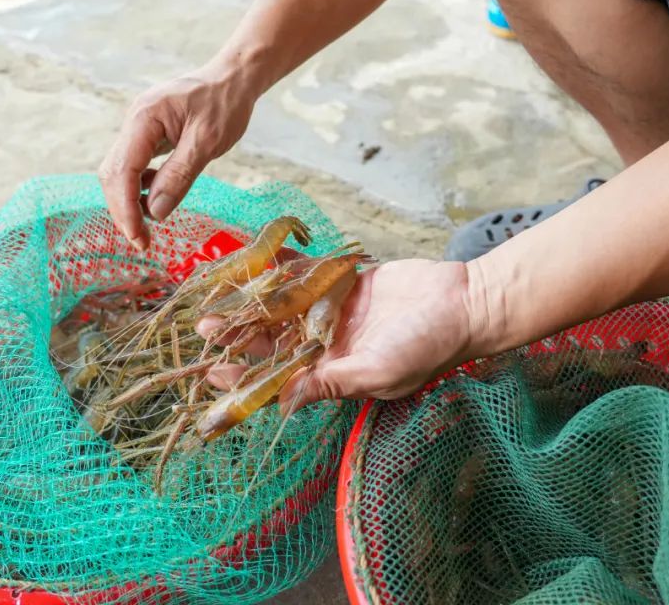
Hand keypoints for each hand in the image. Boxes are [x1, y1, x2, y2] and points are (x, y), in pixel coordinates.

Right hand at [99, 58, 258, 248]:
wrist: (233, 78)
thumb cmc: (225, 104)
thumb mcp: (208, 141)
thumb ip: (180, 175)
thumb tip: (155, 212)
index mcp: (144, 117)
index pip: (123, 170)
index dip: (126, 208)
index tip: (138, 237)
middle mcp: (133, 121)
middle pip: (113, 174)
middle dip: (123, 210)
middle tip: (142, 242)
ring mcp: (137, 128)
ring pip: (119, 172)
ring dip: (129, 201)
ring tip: (148, 227)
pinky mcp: (146, 135)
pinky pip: (133, 166)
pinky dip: (140, 188)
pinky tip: (157, 197)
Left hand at [201, 259, 485, 412]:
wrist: (464, 302)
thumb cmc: (428, 346)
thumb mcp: (378, 372)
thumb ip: (331, 383)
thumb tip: (286, 403)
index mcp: (336, 376)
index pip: (280, 381)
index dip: (246, 380)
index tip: (213, 374)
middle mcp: (330, 347)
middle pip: (274, 344)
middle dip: (239, 338)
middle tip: (204, 329)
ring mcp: (337, 314)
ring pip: (284, 310)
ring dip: (252, 306)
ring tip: (218, 298)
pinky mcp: (347, 284)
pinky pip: (308, 278)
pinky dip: (283, 271)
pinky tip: (255, 264)